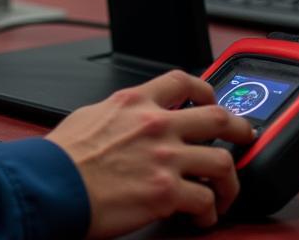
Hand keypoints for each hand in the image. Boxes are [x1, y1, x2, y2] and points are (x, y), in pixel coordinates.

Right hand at [45, 70, 255, 238]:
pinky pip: (207, 202)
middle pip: (218, 118)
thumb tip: (129, 121)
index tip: (212, 99)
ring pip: (223, 163)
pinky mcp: (167, 193)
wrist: (54, 183)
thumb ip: (120, 114)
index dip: (205, 89)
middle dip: (240, 130)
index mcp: (134, 101)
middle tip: (244, 139)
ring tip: (223, 194)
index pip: (182, 81)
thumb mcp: (91, 115)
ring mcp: (165, 158)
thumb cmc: (64, 156)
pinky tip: (199, 217)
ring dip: (229, 182)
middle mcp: (155, 124)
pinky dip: (208, 213)